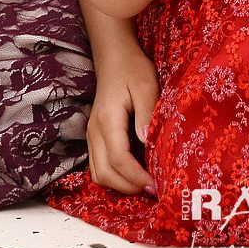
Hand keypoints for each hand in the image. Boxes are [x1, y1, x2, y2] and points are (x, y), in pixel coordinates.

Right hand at [86, 46, 159, 193]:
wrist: (115, 59)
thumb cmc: (133, 70)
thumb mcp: (147, 86)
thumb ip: (147, 113)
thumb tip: (147, 142)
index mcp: (107, 120)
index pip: (118, 159)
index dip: (137, 177)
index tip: (157, 184)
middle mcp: (94, 132)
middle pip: (104, 173)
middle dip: (129, 187)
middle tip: (154, 189)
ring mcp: (91, 136)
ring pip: (99, 174)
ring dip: (120, 185)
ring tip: (146, 184)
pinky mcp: (94, 138)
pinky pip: (99, 167)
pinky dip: (115, 176)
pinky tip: (135, 173)